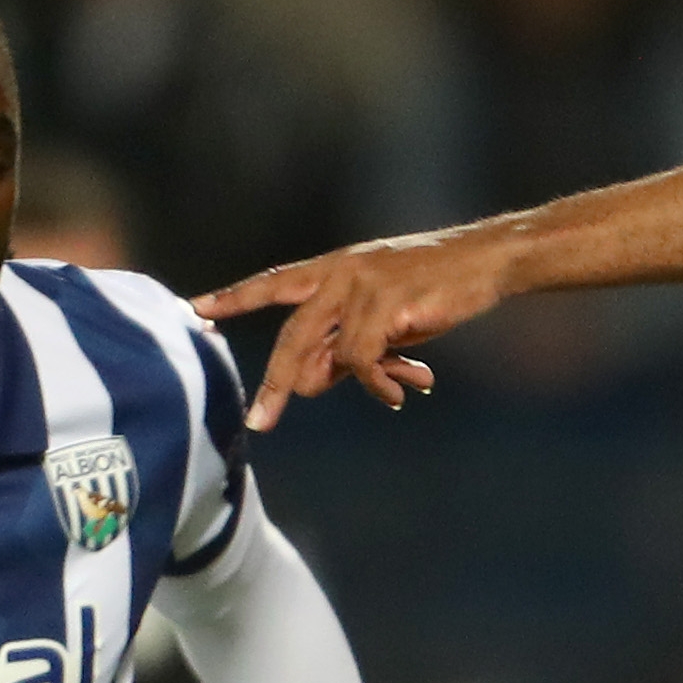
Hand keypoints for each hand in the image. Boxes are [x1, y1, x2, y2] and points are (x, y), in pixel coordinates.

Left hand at [192, 230, 517, 431]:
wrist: (487, 259)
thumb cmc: (438, 287)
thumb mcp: (383, 316)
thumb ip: (344, 343)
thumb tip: (310, 382)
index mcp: (333, 268)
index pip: (273, 283)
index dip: (234, 297)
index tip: (195, 310)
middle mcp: (338, 273)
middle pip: (291, 334)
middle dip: (274, 383)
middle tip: (259, 423)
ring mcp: (360, 286)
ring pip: (328, 351)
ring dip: (352, 384)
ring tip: (391, 394)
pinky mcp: (386, 304)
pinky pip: (365, 359)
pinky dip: (381, 383)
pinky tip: (405, 391)